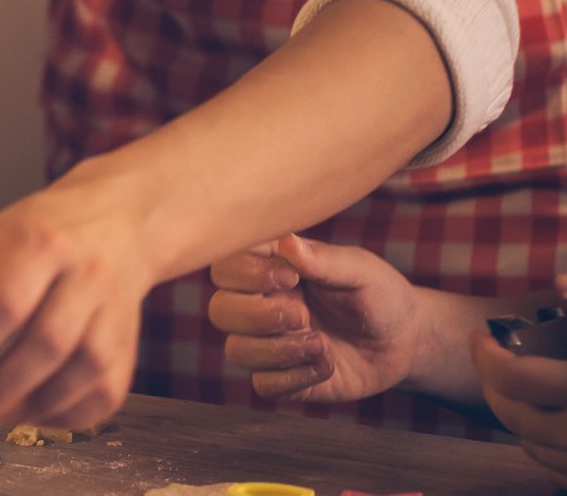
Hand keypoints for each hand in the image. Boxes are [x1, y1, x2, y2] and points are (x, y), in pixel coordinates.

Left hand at [0, 171, 151, 432]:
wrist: (115, 223)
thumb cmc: (30, 240)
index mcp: (39, 241)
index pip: (4, 306)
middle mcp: (86, 274)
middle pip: (44, 346)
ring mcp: (115, 310)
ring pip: (79, 376)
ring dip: (27, 410)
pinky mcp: (130, 344)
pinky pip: (104, 396)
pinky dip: (63, 417)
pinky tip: (28, 412)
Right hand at [207, 234, 422, 401]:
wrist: (405, 341)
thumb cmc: (379, 294)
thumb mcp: (359, 270)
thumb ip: (323, 259)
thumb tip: (287, 241)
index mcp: (269, 268)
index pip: (224, 266)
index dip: (246, 274)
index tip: (292, 276)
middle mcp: (258, 303)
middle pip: (220, 311)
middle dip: (259, 317)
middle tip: (304, 315)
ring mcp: (267, 343)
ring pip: (236, 350)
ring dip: (279, 350)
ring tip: (322, 344)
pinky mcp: (282, 378)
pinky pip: (263, 384)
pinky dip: (295, 378)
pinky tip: (327, 365)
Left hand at [471, 274, 566, 485]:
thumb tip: (560, 280)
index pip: (515, 378)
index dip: (487, 356)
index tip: (480, 340)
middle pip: (517, 416)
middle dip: (497, 388)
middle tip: (493, 364)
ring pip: (533, 446)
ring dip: (517, 417)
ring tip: (520, 389)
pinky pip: (556, 471)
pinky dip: (544, 447)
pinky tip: (549, 419)